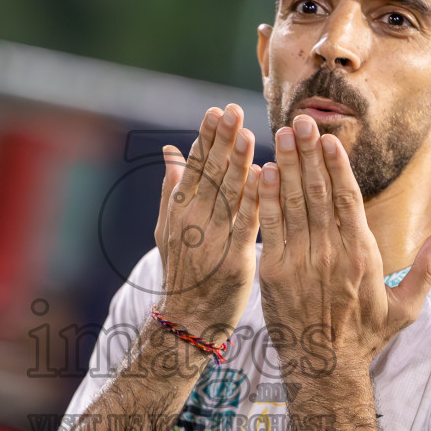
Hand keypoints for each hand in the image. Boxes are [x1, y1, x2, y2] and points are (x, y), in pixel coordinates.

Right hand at [152, 104, 261, 342]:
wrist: (188, 320)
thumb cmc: (183, 273)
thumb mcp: (167, 229)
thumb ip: (171, 189)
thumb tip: (170, 152)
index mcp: (179, 210)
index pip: (193, 166)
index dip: (205, 138)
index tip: (216, 111)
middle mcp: (193, 220)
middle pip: (209, 173)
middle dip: (221, 140)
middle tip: (232, 110)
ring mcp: (212, 239)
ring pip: (227, 194)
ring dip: (237, 163)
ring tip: (247, 134)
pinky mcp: (233, 258)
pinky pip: (246, 223)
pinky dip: (254, 200)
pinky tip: (264, 177)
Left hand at [258, 114, 430, 378]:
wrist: (324, 368)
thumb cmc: (365, 337)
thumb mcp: (405, 307)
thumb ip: (427, 269)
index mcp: (362, 255)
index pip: (348, 199)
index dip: (337, 166)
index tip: (330, 139)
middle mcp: (331, 253)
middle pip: (319, 192)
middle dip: (309, 153)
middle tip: (301, 120)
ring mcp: (300, 261)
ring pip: (293, 203)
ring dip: (288, 165)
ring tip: (282, 134)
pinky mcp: (274, 272)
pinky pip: (270, 227)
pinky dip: (266, 198)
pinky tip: (263, 171)